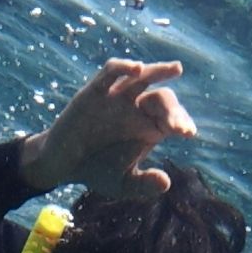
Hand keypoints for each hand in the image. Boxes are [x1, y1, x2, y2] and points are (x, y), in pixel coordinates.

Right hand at [21, 58, 197, 197]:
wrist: (63, 166)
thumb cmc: (96, 171)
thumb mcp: (122, 184)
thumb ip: (143, 184)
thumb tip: (166, 183)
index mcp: (147, 127)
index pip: (171, 118)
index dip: (181, 122)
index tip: (187, 133)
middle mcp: (135, 108)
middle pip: (161, 98)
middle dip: (172, 109)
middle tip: (177, 126)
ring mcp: (116, 98)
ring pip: (141, 77)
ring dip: (159, 71)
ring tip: (176, 70)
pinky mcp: (94, 92)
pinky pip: (111, 73)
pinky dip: (124, 67)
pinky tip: (138, 69)